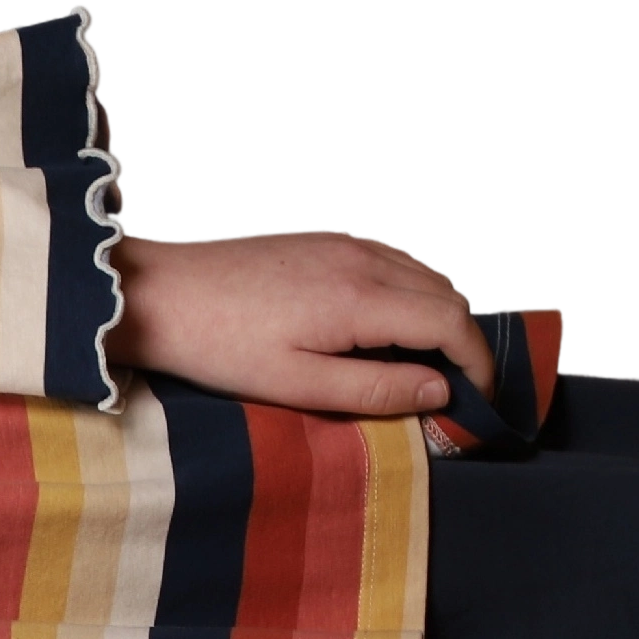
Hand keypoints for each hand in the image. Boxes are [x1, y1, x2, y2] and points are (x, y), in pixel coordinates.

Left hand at [106, 230, 491, 418]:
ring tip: (426, 365)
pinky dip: (410, 294)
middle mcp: (362, 259)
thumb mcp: (297, 384)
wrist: (158, 293)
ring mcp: (344, 243)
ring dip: (439, 316)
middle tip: (457, 390)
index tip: (480, 398)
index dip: (479, 363)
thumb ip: (376, 389)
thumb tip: (442, 392)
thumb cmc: (218, 345)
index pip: (453, 322)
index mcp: (361, 297)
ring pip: (424, 275)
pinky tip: (388, 328)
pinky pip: (393, 262)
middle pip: (448, 295)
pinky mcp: (325, 240)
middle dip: (464, 343)